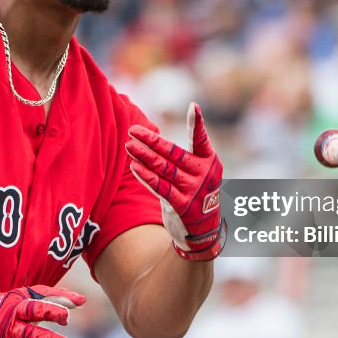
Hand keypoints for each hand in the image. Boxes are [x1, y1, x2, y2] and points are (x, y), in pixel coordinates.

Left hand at [126, 102, 224, 260]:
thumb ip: (182, 154)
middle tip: (133, 129)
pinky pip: (161, 187)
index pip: (201, 140)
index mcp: (209, 161)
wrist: (203, 230)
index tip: (193, 107)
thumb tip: (152, 136)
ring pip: (164, 169)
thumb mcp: (197, 172)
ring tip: (128, 145)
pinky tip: (134, 166)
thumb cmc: (194, 193)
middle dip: (151, 140)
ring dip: (144, 156)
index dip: (197, 123)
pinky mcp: (182, 205)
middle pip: (173, 153)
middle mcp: (203, 174)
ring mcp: (193, 190)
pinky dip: (146, 176)